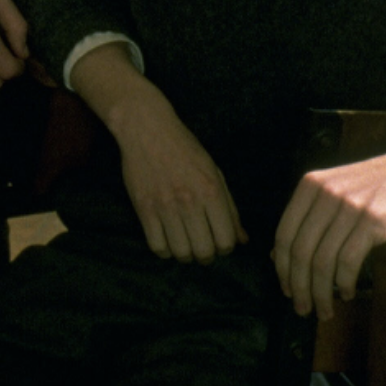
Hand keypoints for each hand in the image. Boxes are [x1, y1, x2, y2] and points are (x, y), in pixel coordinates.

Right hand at [108, 85, 247, 262]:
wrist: (147, 130)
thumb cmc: (185, 149)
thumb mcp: (215, 173)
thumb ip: (229, 208)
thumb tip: (242, 240)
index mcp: (211, 191)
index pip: (226, 241)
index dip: (225, 248)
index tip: (219, 242)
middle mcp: (190, 201)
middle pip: (204, 251)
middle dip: (206, 256)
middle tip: (202, 247)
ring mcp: (165, 206)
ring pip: (180, 252)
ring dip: (185, 255)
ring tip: (185, 245)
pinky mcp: (144, 208)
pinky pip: (157, 246)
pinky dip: (164, 251)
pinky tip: (167, 241)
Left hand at [271, 145, 385, 318]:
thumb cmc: (376, 185)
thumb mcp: (335, 189)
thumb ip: (309, 216)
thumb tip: (279, 256)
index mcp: (310, 186)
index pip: (284, 234)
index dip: (282, 268)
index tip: (287, 290)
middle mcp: (325, 194)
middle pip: (301, 251)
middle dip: (299, 287)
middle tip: (304, 310)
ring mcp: (349, 206)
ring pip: (323, 260)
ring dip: (321, 293)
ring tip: (325, 311)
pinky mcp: (373, 220)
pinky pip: (348, 261)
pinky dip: (343, 283)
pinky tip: (347, 293)